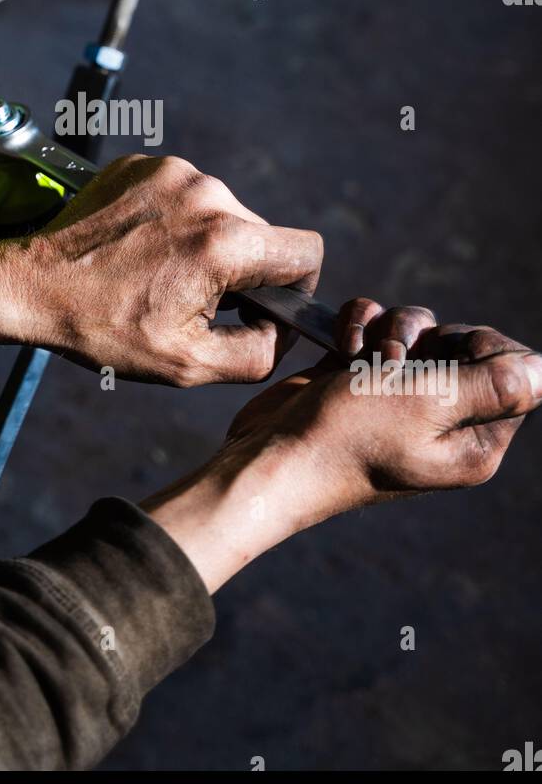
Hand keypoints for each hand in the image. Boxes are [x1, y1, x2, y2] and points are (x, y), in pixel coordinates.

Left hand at [1, 154, 322, 384]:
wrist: (30, 285)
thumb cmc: (105, 329)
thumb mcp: (188, 364)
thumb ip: (258, 353)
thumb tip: (284, 330)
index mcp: (224, 242)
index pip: (305, 252)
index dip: (295, 286)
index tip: (262, 304)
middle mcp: (207, 193)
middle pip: (261, 233)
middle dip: (241, 268)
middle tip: (192, 297)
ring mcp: (174, 171)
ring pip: (223, 212)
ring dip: (205, 243)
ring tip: (159, 272)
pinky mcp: (146, 164)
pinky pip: (186, 193)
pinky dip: (174, 221)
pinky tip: (140, 248)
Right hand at [145, 303, 541, 590]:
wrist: (270, 456)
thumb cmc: (347, 438)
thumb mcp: (430, 404)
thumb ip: (494, 383)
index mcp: (473, 440)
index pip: (511, 373)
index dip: (479, 347)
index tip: (442, 353)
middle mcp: (441, 421)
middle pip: (460, 344)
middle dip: (425, 334)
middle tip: (392, 359)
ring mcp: (397, 400)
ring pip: (413, 330)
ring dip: (385, 327)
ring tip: (358, 356)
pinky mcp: (357, 381)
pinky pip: (372, 329)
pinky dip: (356, 327)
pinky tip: (338, 348)